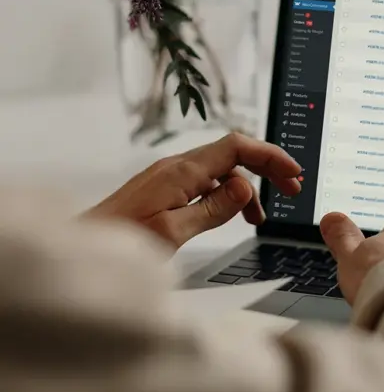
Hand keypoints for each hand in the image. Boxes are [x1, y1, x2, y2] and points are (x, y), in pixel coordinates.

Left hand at [87, 133, 301, 247]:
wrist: (82, 246)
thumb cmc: (119, 243)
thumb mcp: (172, 232)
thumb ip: (213, 209)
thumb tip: (246, 187)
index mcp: (181, 171)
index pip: (237, 146)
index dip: (270, 156)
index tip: (293, 174)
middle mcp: (176, 166)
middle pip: (233, 152)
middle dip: (267, 167)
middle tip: (292, 188)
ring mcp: (169, 175)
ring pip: (221, 169)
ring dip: (248, 186)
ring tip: (261, 217)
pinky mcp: (164, 188)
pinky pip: (205, 182)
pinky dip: (227, 195)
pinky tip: (231, 216)